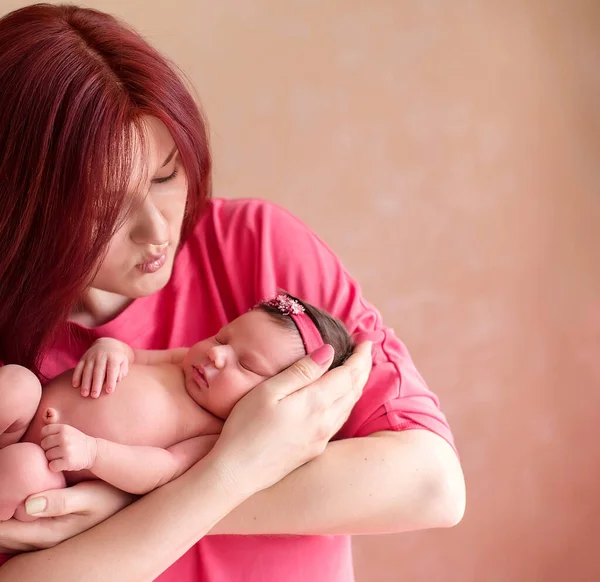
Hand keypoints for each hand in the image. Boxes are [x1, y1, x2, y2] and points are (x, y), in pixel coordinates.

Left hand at [0, 481, 133, 552]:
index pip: (6, 530)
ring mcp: (47, 541)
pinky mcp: (51, 536)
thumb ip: (60, 501)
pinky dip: (9, 526)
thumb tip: (26, 505)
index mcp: (49, 532)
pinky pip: (21, 536)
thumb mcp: (90, 497)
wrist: (128, 508)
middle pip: (4, 537)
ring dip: (1, 526)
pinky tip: (11, 512)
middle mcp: (44, 542)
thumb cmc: (110, 498)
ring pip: (11, 538)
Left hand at [40, 409, 97, 471]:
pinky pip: (52, 466)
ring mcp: (66, 450)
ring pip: (47, 456)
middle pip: (44, 444)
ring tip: (62, 456)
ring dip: (53, 458)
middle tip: (59, 449)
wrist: (93, 451)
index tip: (54, 441)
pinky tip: (63, 463)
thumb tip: (43, 420)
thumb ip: (54, 428)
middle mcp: (64, 437)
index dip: (47, 437)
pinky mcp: (68, 462)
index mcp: (64, 428)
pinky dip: (56, 466)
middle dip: (49, 448)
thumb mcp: (67, 430)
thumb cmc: (76, 441)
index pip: (44, 432)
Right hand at [72, 338, 132, 396]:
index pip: (112, 369)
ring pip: (87, 370)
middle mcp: (101, 356)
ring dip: (85, 382)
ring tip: (85, 394)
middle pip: (98, 370)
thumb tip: (118, 380)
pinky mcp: (83, 358)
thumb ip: (122, 370)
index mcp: (113, 357)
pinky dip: (76, 376)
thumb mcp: (123, 361)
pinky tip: (75, 386)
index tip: (109, 391)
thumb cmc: (117, 358)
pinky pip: (78, 367)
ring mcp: (91, 356)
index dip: (111, 380)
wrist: (107, 344)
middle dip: (96, 383)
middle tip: (95, 396)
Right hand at [209, 341, 371, 495]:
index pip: (349, 374)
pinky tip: (342, 398)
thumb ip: (301, 371)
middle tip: (366, 349)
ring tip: (358, 368)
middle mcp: (325, 422)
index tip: (366, 340)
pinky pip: (340, 420)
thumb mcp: (268, 391)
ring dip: (358, 384)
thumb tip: (328, 352)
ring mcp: (322, 438)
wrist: (236, 474)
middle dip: (364, 367)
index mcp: (315, 403)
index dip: (360, 355)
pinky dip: (348, 401)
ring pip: (350, 406)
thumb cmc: (245, 428)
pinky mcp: (315, 450)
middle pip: (355, 389)